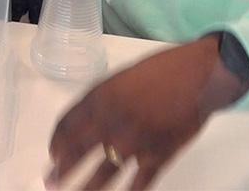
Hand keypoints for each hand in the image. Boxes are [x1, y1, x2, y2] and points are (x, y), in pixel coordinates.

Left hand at [46, 36, 248, 190]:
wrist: (199, 76)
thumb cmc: (162, 70)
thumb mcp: (122, 77)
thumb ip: (104, 100)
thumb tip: (91, 121)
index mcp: (100, 97)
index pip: (67, 125)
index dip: (56, 142)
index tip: (52, 153)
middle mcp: (111, 122)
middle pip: (77, 152)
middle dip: (61, 170)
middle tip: (50, 181)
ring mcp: (134, 143)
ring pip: (103, 174)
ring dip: (85, 189)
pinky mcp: (158, 157)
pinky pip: (138, 183)